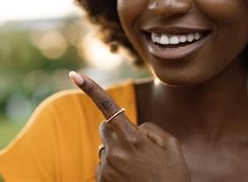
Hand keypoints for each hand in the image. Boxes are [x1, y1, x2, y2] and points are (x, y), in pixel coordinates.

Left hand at [69, 72, 189, 181]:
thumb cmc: (172, 177)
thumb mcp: (172, 147)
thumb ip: (151, 129)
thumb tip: (133, 126)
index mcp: (133, 138)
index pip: (108, 106)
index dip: (91, 89)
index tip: (74, 75)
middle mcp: (116, 151)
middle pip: (105, 127)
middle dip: (116, 131)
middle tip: (137, 148)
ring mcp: (107, 167)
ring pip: (105, 148)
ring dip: (117, 153)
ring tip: (138, 170)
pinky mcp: (101, 180)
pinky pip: (103, 165)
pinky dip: (114, 169)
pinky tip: (129, 178)